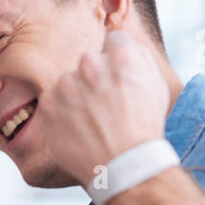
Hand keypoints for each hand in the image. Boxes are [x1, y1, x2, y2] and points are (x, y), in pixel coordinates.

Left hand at [41, 30, 170, 186]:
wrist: (122, 165)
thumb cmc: (143, 128)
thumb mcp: (156, 86)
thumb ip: (139, 57)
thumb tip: (122, 44)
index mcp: (121, 56)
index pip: (112, 40)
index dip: (116, 58)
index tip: (116, 76)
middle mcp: (90, 64)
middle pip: (89, 63)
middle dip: (95, 79)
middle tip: (105, 106)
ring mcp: (66, 84)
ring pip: (69, 83)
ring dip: (76, 97)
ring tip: (92, 122)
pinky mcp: (47, 104)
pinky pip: (52, 102)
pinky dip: (61, 113)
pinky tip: (78, 129)